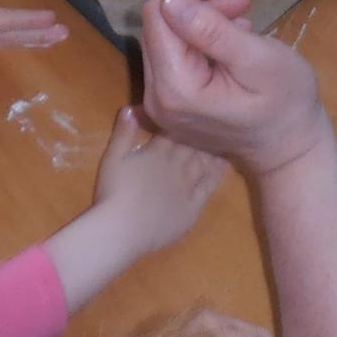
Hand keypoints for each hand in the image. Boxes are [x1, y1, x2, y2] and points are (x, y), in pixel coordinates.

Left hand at [0, 0, 66, 50]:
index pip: (9, 21)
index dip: (31, 22)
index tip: (55, 21)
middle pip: (14, 29)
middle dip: (38, 31)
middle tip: (65, 33)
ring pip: (7, 36)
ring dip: (29, 37)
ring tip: (52, 38)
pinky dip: (10, 42)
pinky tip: (18, 41)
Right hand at [90, 105, 228, 258]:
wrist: (123, 229)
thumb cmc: (113, 192)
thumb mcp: (112, 158)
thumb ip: (123, 132)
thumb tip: (131, 107)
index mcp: (157, 152)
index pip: (173, 132)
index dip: (180, 123)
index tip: (188, 114)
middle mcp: (176, 165)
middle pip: (192, 145)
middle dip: (200, 136)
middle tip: (211, 125)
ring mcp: (187, 186)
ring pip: (203, 163)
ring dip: (211, 152)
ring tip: (220, 141)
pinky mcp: (193, 206)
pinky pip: (209, 187)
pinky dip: (217, 175)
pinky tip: (224, 167)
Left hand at [141, 0, 328, 177]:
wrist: (292, 149)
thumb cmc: (286, 103)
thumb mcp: (258, 60)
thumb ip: (212, 31)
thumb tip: (171, 0)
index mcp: (175, 88)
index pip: (159, 15)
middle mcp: (157, 98)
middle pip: (160, 26)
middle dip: (198, 4)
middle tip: (242, 1)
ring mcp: (163, 105)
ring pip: (168, 39)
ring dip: (202, 19)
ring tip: (243, 19)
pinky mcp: (172, 105)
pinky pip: (176, 58)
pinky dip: (201, 40)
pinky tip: (231, 40)